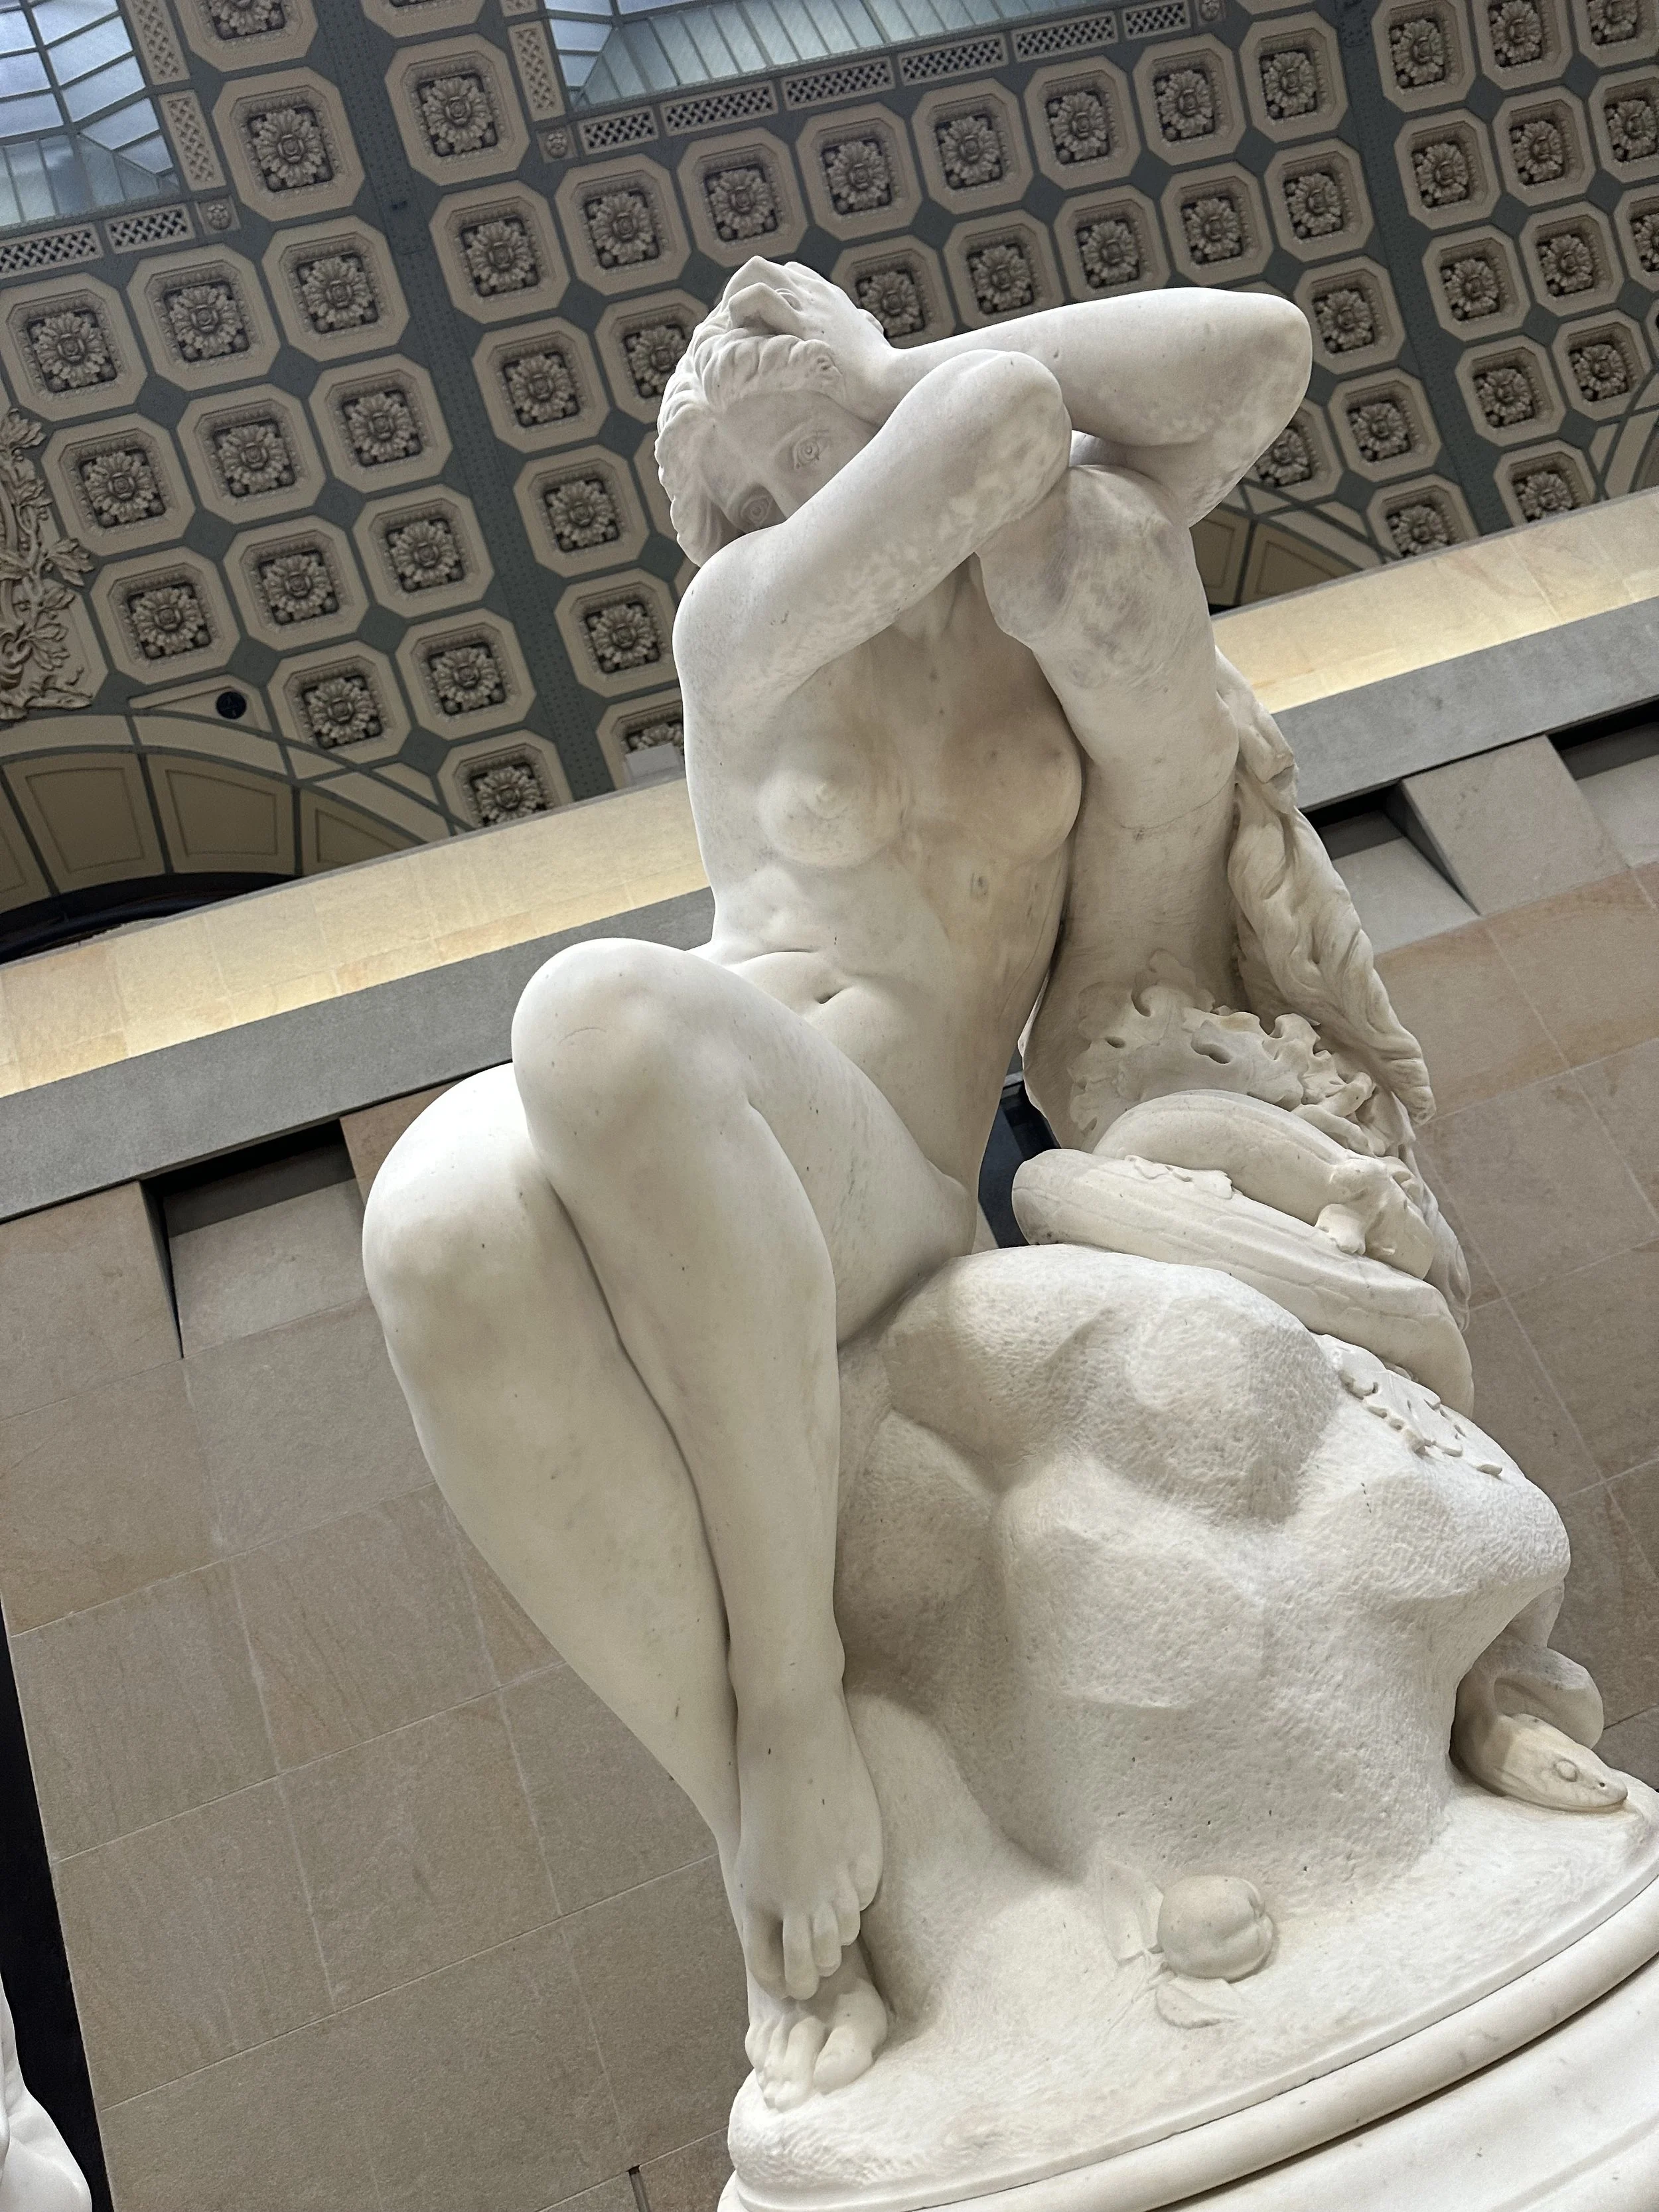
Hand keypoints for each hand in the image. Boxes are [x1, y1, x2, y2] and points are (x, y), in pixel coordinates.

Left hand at [720, 258, 904, 425]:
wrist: (893, 383)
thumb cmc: (882, 378)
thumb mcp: (868, 351)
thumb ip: (858, 338)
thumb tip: (864, 342)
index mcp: (830, 298)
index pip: (787, 274)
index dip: (762, 295)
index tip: (754, 327)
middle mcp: (817, 293)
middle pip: (763, 266)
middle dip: (739, 291)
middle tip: (736, 329)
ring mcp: (810, 305)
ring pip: (756, 270)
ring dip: (736, 297)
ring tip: (736, 331)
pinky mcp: (803, 325)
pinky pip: (760, 297)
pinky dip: (741, 310)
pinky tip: (742, 336)